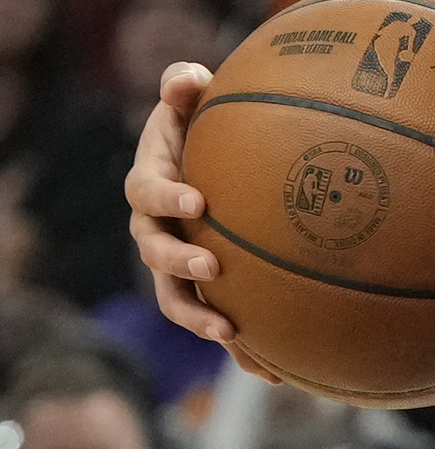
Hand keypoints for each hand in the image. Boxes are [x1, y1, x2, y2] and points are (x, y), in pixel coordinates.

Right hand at [124, 64, 280, 381]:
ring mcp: (176, 263)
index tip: (197, 201)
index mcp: (151, 183)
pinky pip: (218, 318)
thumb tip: (184, 78)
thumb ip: (186, 88)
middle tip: (212, 266)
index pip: (146, 192)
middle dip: (180, 263)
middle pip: (154, 253)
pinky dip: (240, 347)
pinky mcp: (206, 287)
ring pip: (176, 298)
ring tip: (230, 329)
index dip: (167, 196)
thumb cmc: (204, 125)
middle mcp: (155, 228)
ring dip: (200, 316)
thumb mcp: (193, 100)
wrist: (214, 160)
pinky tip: (274, 370)